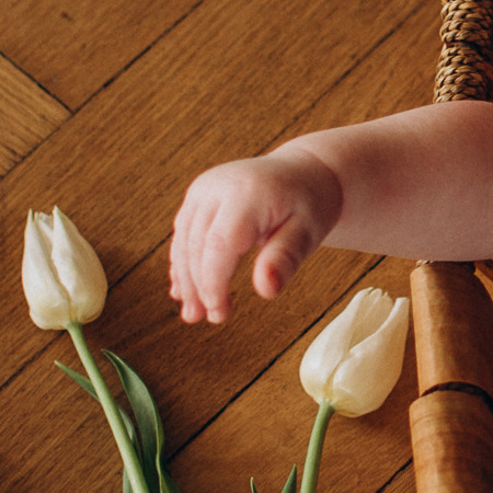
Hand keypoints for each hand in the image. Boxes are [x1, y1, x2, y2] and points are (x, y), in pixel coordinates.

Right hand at [168, 152, 339, 322]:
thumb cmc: (309, 205)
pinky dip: (182, 263)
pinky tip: (184, 291)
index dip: (213, 282)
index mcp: (247, 193)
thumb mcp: (309, 232)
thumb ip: (286, 258)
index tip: (218, 313)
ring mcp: (203, 189)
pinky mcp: (197, 197)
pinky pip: (183, 234)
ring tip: (194, 314)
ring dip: (185, 280)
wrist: (301, 174)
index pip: (219, 244)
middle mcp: (217, 187)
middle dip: (199, 286)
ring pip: (184, 241)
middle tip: (210, 319)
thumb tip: (267, 291)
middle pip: (196, 245)